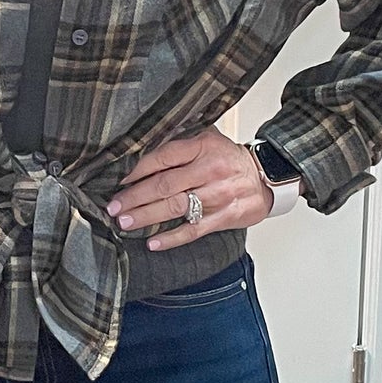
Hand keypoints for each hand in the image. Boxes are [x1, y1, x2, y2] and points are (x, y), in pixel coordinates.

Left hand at [106, 127, 274, 250]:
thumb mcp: (207, 139)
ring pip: (176, 208)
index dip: (137, 169)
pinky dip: (172, 238)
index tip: (116, 179)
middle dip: (135, 197)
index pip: (163, 156)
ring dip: (147, 216)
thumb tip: (140, 146)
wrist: (268, 175)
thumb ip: (179, 141)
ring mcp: (219, 195)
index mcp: (202, 146)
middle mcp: (210, 169)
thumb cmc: (229, 158)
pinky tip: (153, 243)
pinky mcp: (226, 217)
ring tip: (125, 222)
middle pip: (165, 184)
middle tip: (113, 207)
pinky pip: (194, 230)